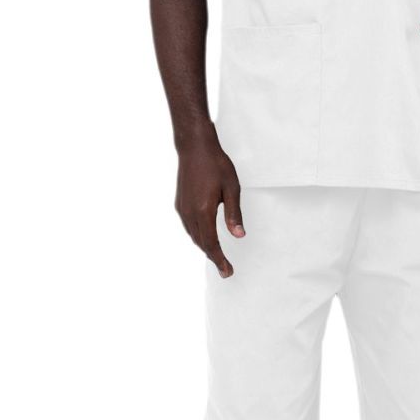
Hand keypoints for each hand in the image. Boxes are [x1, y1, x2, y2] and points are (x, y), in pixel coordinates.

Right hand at [175, 131, 245, 277]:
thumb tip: (239, 235)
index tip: (227, 272)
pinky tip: (206, 237)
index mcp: (203, 210)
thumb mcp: (232, 188)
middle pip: (201, 243)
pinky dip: (198, 237)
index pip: (211, 243)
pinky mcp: (180, 204)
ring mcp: (183, 208)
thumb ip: (234, 214)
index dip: (219, 260)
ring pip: (194, 236)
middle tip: (226, 269)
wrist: (194, 147)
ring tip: (218, 256)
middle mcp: (190, 213)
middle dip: (213, 257)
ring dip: (205, 247)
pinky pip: (189, 227)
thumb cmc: (216, 164)